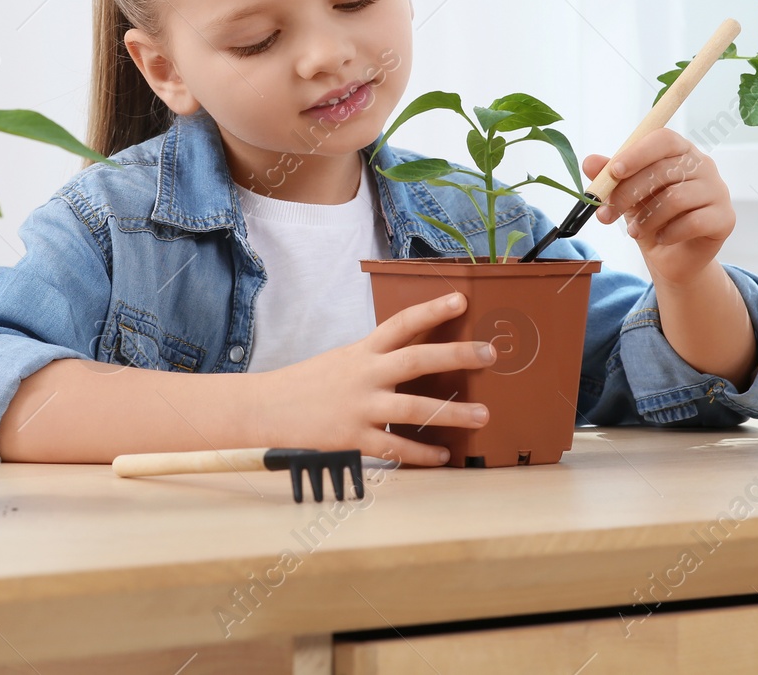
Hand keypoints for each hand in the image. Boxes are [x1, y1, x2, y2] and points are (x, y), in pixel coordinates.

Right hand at [253, 292, 494, 466]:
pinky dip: (421, 454)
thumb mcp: (344, 358)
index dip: (432, 310)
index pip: (401, 323)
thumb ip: (378, 358)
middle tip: (490, 353)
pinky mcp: (353, 439)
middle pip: (416, 360)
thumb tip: (419, 354)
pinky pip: (395, 449)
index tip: (462, 301)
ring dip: (452, 412)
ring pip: (413, 409)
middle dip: (456, 355)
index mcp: (363, 351)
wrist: (268, 409)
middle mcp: (364, 375)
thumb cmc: (310, 383)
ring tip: (482, 415)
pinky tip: (443, 456)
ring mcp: (359, 408)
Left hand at [583, 128, 734, 286]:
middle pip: (665, 170)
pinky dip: (669, 233)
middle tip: (606, 213)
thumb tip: (589, 162)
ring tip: (634, 231)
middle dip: (628, 193)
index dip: (637, 153)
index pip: (663, 139)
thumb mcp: (626, 195)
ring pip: (676, 198)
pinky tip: (660, 238)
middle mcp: (704, 165)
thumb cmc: (651, 216)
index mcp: (680, 150)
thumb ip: (609, 177)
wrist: (674, 256)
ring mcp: (718, 190)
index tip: (613, 172)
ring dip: (646, 218)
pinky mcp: (725, 218)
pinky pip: (693, 222)